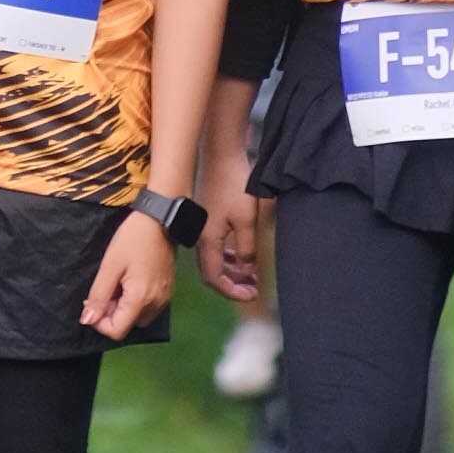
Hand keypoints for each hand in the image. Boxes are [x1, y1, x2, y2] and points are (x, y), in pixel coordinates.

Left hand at [83, 208, 175, 342]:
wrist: (160, 219)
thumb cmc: (132, 238)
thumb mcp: (110, 265)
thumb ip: (98, 296)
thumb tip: (87, 320)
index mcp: (141, 299)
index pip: (117, 331)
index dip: (100, 322)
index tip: (93, 301)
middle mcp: (156, 304)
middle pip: (128, 325)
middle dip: (111, 313)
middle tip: (106, 287)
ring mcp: (164, 299)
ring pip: (137, 318)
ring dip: (123, 308)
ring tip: (118, 283)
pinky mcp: (167, 291)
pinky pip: (148, 307)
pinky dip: (135, 301)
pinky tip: (130, 281)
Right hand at [200, 176, 261, 306]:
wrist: (221, 157)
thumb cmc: (234, 186)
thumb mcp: (247, 221)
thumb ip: (247, 249)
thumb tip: (246, 271)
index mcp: (207, 242)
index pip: (215, 279)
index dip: (232, 292)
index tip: (252, 295)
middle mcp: (200, 239)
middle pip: (212, 273)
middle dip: (232, 285)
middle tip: (253, 290)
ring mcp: (201, 230)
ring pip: (213, 261)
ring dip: (231, 272)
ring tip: (251, 277)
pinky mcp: (206, 221)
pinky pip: (214, 248)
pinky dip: (227, 258)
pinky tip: (241, 258)